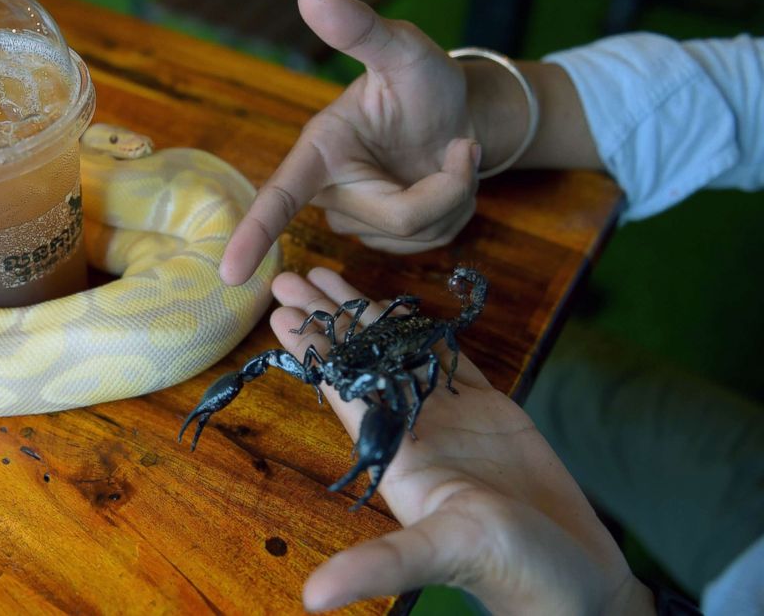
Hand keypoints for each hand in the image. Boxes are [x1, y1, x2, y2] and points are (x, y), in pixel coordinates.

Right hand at [220, 0, 480, 284]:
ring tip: (450, 158)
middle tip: (463, 147)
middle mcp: (331, 192)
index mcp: (321, 150)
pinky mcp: (386, 239)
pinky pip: (430, 244)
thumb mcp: (402, 49)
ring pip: (416, 234)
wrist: (457, 116)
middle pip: (393, 219)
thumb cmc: (424, 81)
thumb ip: (361, 29)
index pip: (280, 196)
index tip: (228, 273)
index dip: (254, 234)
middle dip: (445, 187)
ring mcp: (359, 221)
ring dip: (453, 198)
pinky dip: (455, 212)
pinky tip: (446, 184)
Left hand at [268, 269, 652, 614]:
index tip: (279, 311)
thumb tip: (311, 598)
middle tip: (286, 274)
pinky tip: (401, 308)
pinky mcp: (493, 411)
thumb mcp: (444, 555)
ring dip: (365, 316)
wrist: (577, 583)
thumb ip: (381, 564)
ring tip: (328, 275)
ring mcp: (453, 418)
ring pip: (399, 353)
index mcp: (395, 458)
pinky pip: (451, 360)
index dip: (312, 351)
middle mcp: (415, 432)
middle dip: (324, 320)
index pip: (341, 391)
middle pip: (359, 362)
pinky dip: (425, 332)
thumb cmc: (513, 571)